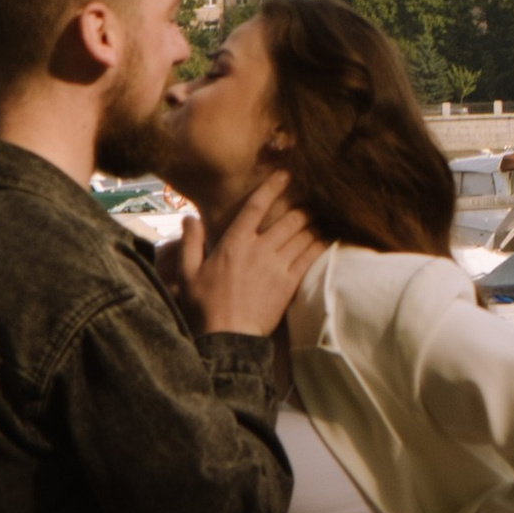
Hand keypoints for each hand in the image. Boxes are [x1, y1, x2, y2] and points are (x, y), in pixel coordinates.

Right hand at [176, 170, 322, 340]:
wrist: (228, 337)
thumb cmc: (204, 306)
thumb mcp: (187, 273)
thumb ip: (190, 242)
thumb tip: (189, 218)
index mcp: (234, 242)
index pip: (256, 206)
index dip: (272, 187)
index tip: (285, 175)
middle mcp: (259, 249)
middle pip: (289, 218)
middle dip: (302, 208)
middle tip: (309, 202)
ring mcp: (277, 265)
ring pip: (303, 235)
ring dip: (313, 224)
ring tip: (319, 218)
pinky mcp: (290, 283)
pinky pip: (310, 256)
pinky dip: (320, 245)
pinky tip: (326, 239)